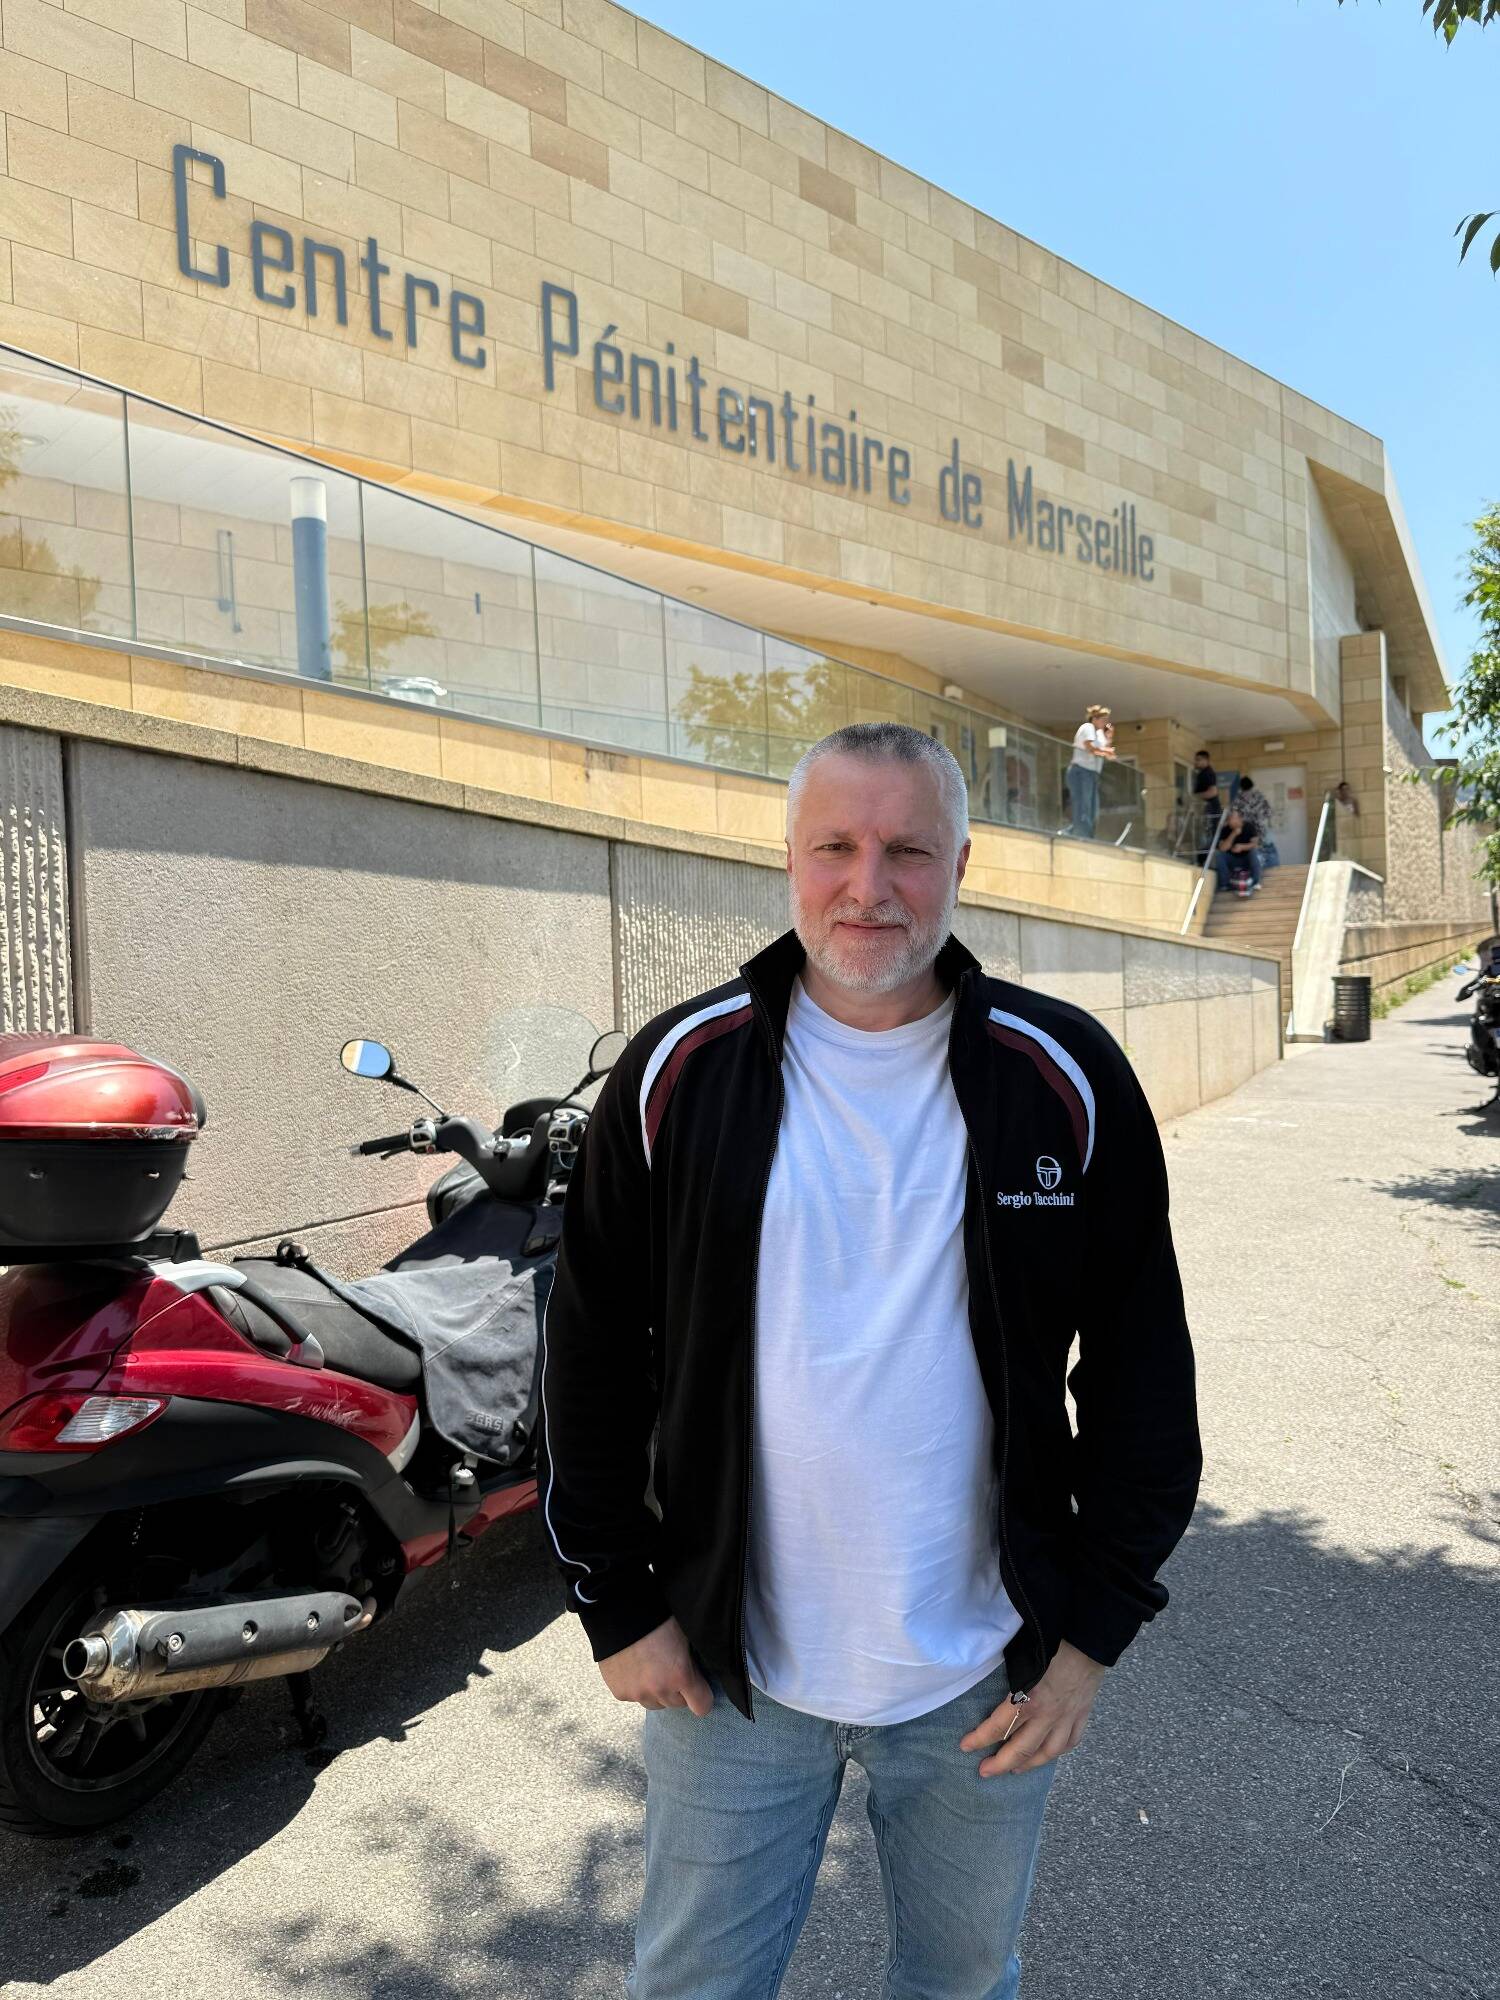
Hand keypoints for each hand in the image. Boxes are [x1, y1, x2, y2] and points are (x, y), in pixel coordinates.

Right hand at [598, 1616, 713, 1716]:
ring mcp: (638, 1693)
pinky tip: (633, 1667)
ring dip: (657, 1692)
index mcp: (680, 1675)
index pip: (702, 1706)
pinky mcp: (620, 1693)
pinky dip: (636, 1687)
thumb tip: (698, 1674)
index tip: (698, 1687)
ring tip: (650, 1668)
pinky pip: (635, 1697)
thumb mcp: (683, 1635)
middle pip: (677, 1704)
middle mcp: (660, 1689)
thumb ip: (691, 1662)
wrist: (619, 1611)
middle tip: (670, 1668)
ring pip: (655, 1704)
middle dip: (678, 1690)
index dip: (702, 1696)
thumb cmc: (656, 1617)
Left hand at [960, 1639, 1106, 1776]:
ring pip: (1047, 1753)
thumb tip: (987, 1677)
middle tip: (985, 1771)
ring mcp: (1067, 1718)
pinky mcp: (1082, 1715)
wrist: (1088, 1638)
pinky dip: (1058, 1751)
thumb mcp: (1021, 1656)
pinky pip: (1070, 1742)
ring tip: (1015, 1770)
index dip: (980, 1739)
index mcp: (1029, 1699)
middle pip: (1022, 1749)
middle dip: (1001, 1763)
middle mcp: (1048, 1715)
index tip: (965, 1746)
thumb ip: (1007, 1675)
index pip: (999, 1726)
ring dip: (1029, 1764)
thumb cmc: (1052, 1641)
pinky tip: (1048, 1754)